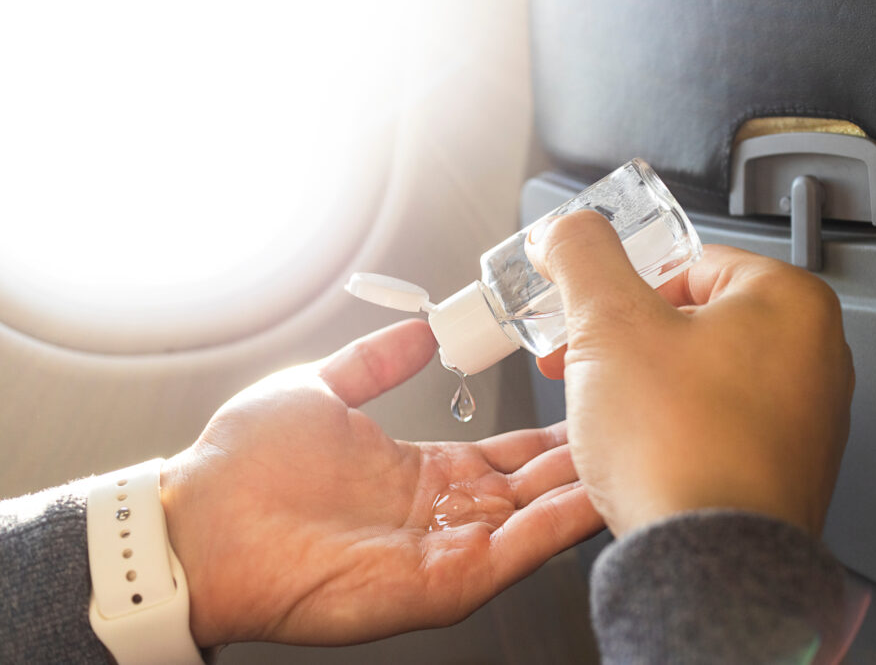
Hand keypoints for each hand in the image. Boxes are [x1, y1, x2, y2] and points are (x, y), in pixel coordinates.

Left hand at [159, 319, 600, 646]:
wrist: (200, 523)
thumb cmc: (243, 464)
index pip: (506, 453)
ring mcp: (446, 549)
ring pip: (536, 518)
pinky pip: (515, 553)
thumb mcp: (318, 389)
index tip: (589, 402)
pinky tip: (599, 496)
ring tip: (634, 455)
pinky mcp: (442, 583)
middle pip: (533, 486)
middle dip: (582, 457)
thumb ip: (373, 364)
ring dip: (584, 487)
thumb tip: (416, 333)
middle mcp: (441, 512)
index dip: (549, 432)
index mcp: (420, 470)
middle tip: (633, 424)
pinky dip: (561, 527)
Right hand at [525, 211, 853, 538]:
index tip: (582, 312)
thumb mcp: (608, 325)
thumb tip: (569, 228)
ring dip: (641, 386)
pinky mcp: (783, 468)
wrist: (707, 567)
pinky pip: (716, 427)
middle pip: (691, 321)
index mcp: (791, 303)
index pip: (686, 263)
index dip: (617, 289)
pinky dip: (672, 430)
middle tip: (580, 363)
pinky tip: (640, 452)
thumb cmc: (680, 451)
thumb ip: (583, 256)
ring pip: (700, 376)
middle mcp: (814, 357)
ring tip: (605, 412)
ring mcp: (804, 419)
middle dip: (622, 341)